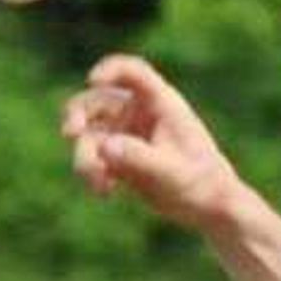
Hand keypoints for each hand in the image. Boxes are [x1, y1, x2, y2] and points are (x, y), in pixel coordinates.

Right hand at [61, 54, 244, 230]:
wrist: (209, 210)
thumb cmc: (203, 184)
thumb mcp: (172, 172)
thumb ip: (139, 158)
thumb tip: (104, 147)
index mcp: (161, 104)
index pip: (133, 73)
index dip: (110, 70)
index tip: (92, 81)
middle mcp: (140, 114)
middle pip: (97, 101)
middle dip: (78, 114)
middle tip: (71, 132)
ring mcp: (128, 136)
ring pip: (90, 135)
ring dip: (85, 156)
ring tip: (96, 182)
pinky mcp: (120, 159)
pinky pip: (94, 159)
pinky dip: (93, 173)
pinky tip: (104, 192)